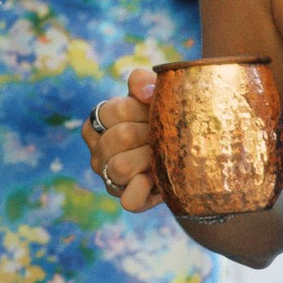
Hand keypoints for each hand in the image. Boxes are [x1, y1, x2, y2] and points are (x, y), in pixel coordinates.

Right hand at [83, 68, 159, 211]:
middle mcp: (97, 153)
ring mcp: (108, 178)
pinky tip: (156, 176)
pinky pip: (129, 200)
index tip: (154, 111)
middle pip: (119, 137)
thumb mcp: (151, 94)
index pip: (114, 110)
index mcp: (96, 124)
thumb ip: (143, 82)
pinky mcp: (127, 199)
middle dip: (149, 132)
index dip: (141, 109)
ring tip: (162, 153)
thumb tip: (145, 92)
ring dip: (149, 157)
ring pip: (120, 166)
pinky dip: (144, 188)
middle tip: (163, 134)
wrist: (186, 152)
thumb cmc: (162, 119)